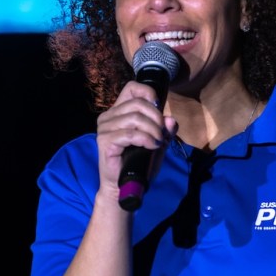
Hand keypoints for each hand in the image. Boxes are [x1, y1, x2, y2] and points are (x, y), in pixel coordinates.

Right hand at [95, 81, 176, 203]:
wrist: (123, 187)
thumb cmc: (138, 164)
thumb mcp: (157, 144)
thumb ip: (164, 131)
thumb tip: (171, 120)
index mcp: (118, 111)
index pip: (131, 88)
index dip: (148, 93)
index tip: (159, 109)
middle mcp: (108, 116)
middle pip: (137, 103)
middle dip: (156, 117)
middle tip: (161, 133)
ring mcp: (104, 128)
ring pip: (135, 118)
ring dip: (152, 130)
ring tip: (157, 142)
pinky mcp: (105, 141)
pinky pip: (130, 134)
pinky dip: (146, 139)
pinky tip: (152, 146)